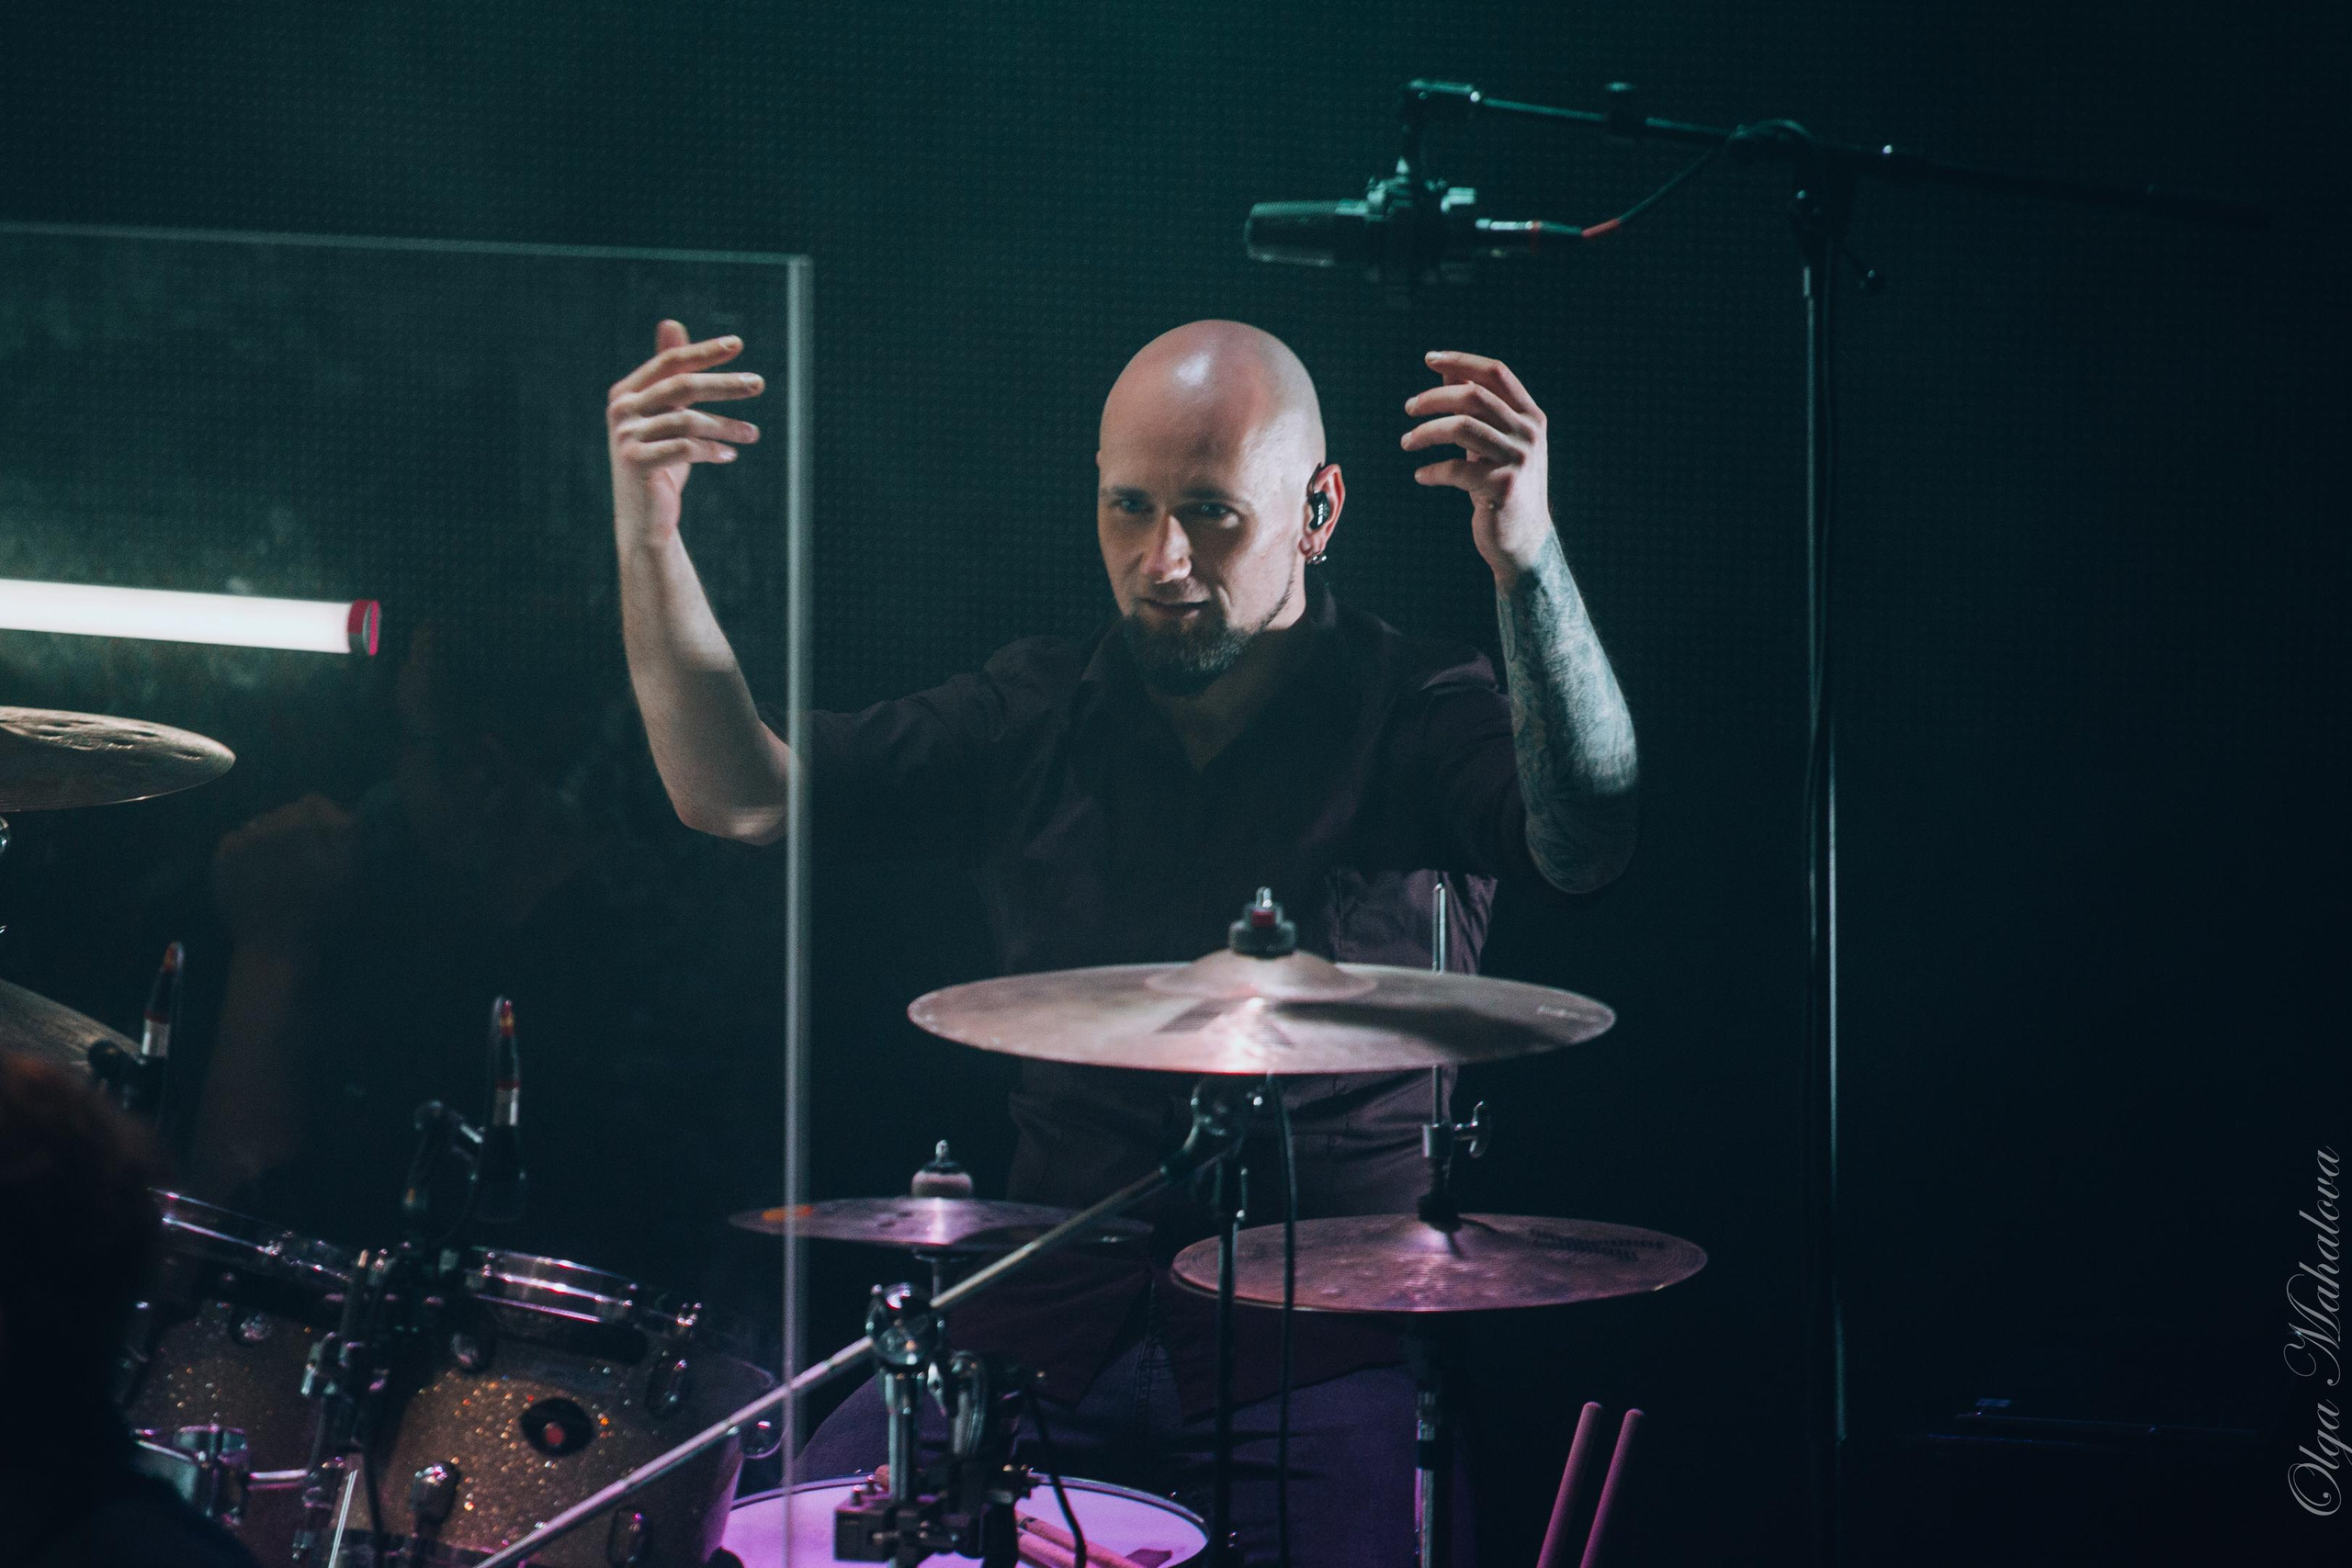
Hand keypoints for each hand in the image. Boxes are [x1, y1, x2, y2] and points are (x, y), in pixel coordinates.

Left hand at [212, 793, 358, 942]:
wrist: (275, 945)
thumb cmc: (320, 910)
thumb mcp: (349, 870)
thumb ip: (345, 829)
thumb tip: (338, 808)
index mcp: (296, 824)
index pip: (312, 802)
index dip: (324, 822)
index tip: (326, 845)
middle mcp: (263, 825)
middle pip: (284, 813)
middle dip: (295, 829)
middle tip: (303, 860)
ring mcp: (237, 842)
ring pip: (260, 825)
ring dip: (270, 838)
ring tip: (278, 867)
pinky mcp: (220, 860)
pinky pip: (236, 839)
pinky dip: (246, 849)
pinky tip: (256, 871)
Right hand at [607, 320, 764, 547]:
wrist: (645, 517)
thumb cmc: (661, 462)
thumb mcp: (667, 416)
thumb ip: (669, 375)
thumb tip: (670, 323)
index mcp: (627, 392)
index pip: (670, 362)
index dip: (703, 352)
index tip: (737, 344)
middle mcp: (621, 409)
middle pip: (682, 385)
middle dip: (724, 383)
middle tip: (758, 384)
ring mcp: (626, 435)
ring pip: (688, 419)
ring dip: (727, 425)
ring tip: (753, 434)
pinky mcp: (636, 461)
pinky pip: (685, 448)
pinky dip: (713, 450)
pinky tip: (731, 455)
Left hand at [1401, 350, 1555, 583]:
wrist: (1524, 539)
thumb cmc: (1503, 484)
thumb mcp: (1495, 442)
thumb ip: (1478, 408)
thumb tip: (1447, 371)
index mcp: (1530, 416)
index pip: (1496, 374)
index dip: (1462, 361)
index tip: (1429, 359)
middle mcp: (1529, 434)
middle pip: (1473, 397)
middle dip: (1434, 398)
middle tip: (1409, 407)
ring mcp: (1518, 461)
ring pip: (1461, 428)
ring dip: (1426, 432)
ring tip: (1406, 442)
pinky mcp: (1502, 488)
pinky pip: (1456, 469)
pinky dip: (1432, 471)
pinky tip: (1421, 476)